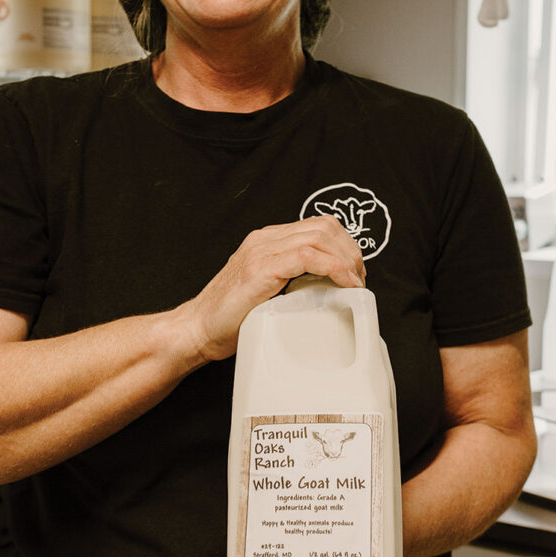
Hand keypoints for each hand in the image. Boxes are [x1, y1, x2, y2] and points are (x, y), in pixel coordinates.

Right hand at [185, 215, 365, 362]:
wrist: (196, 330)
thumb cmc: (229, 319)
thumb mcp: (266, 291)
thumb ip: (289, 280)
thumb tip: (327, 288)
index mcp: (266, 241)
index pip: (318, 226)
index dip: (345, 245)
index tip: (355, 272)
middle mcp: (264, 239)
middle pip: (324, 226)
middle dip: (351, 251)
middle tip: (359, 280)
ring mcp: (261, 251)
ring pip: (320, 237)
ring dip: (346, 259)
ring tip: (354, 283)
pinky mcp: (261, 269)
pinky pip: (307, 256)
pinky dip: (333, 268)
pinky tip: (343, 284)